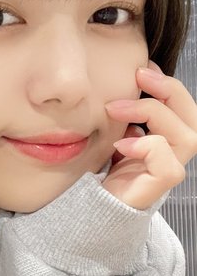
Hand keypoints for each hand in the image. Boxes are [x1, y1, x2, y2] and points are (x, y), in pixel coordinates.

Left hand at [103, 60, 196, 209]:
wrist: (88, 207)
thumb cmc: (100, 169)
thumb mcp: (114, 134)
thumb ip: (125, 116)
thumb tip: (124, 87)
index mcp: (165, 140)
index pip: (183, 109)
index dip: (168, 85)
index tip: (142, 68)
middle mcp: (172, 155)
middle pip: (194, 119)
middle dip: (169, 90)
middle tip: (139, 75)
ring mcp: (167, 172)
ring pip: (187, 137)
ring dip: (152, 113)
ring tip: (115, 109)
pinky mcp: (156, 189)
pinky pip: (168, 166)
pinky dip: (147, 147)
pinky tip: (120, 145)